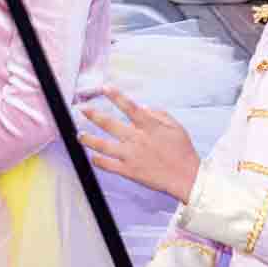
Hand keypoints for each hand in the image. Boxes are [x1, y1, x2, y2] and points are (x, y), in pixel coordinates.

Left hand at [82, 86, 201, 202]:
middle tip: (82, 109)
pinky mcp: (129, 171)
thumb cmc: (183, 152)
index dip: (116, 96)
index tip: (104, 87)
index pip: (130, 107)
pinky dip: (97, 160)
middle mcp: (138, 140)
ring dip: (88, 139)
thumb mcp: (176, 128)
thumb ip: (158, 114)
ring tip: (79, 135)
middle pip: (110, 125)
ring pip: (103, 146)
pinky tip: (92, 156)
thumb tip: (141, 106)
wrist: (188, 179)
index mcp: (150, 127)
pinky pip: (107, 165)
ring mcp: (131, 156)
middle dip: (93, 115)